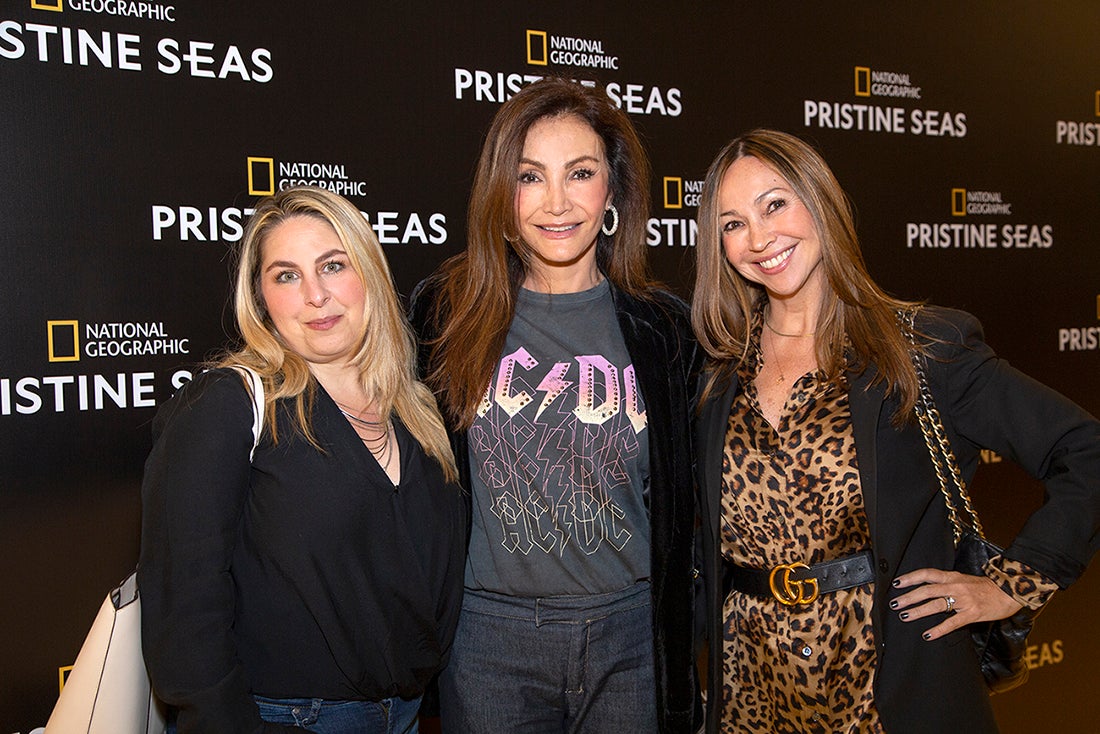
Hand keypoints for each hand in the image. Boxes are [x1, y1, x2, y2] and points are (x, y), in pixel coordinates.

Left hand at [890, 568, 1023, 640]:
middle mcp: (955, 586)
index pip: (927, 574)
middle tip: (895, 603)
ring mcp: (963, 600)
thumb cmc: (986, 587)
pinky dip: (938, 629)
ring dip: (918, 611)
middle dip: (908, 597)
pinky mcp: (972, 614)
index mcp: (952, 576)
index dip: (911, 578)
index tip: (897, 583)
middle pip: (926, 590)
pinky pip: (952, 623)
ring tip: (904, 616)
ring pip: (935, 605)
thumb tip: (929, 588)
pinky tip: (928, 634)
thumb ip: (948, 583)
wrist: (1009, 591)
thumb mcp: (964, 579)